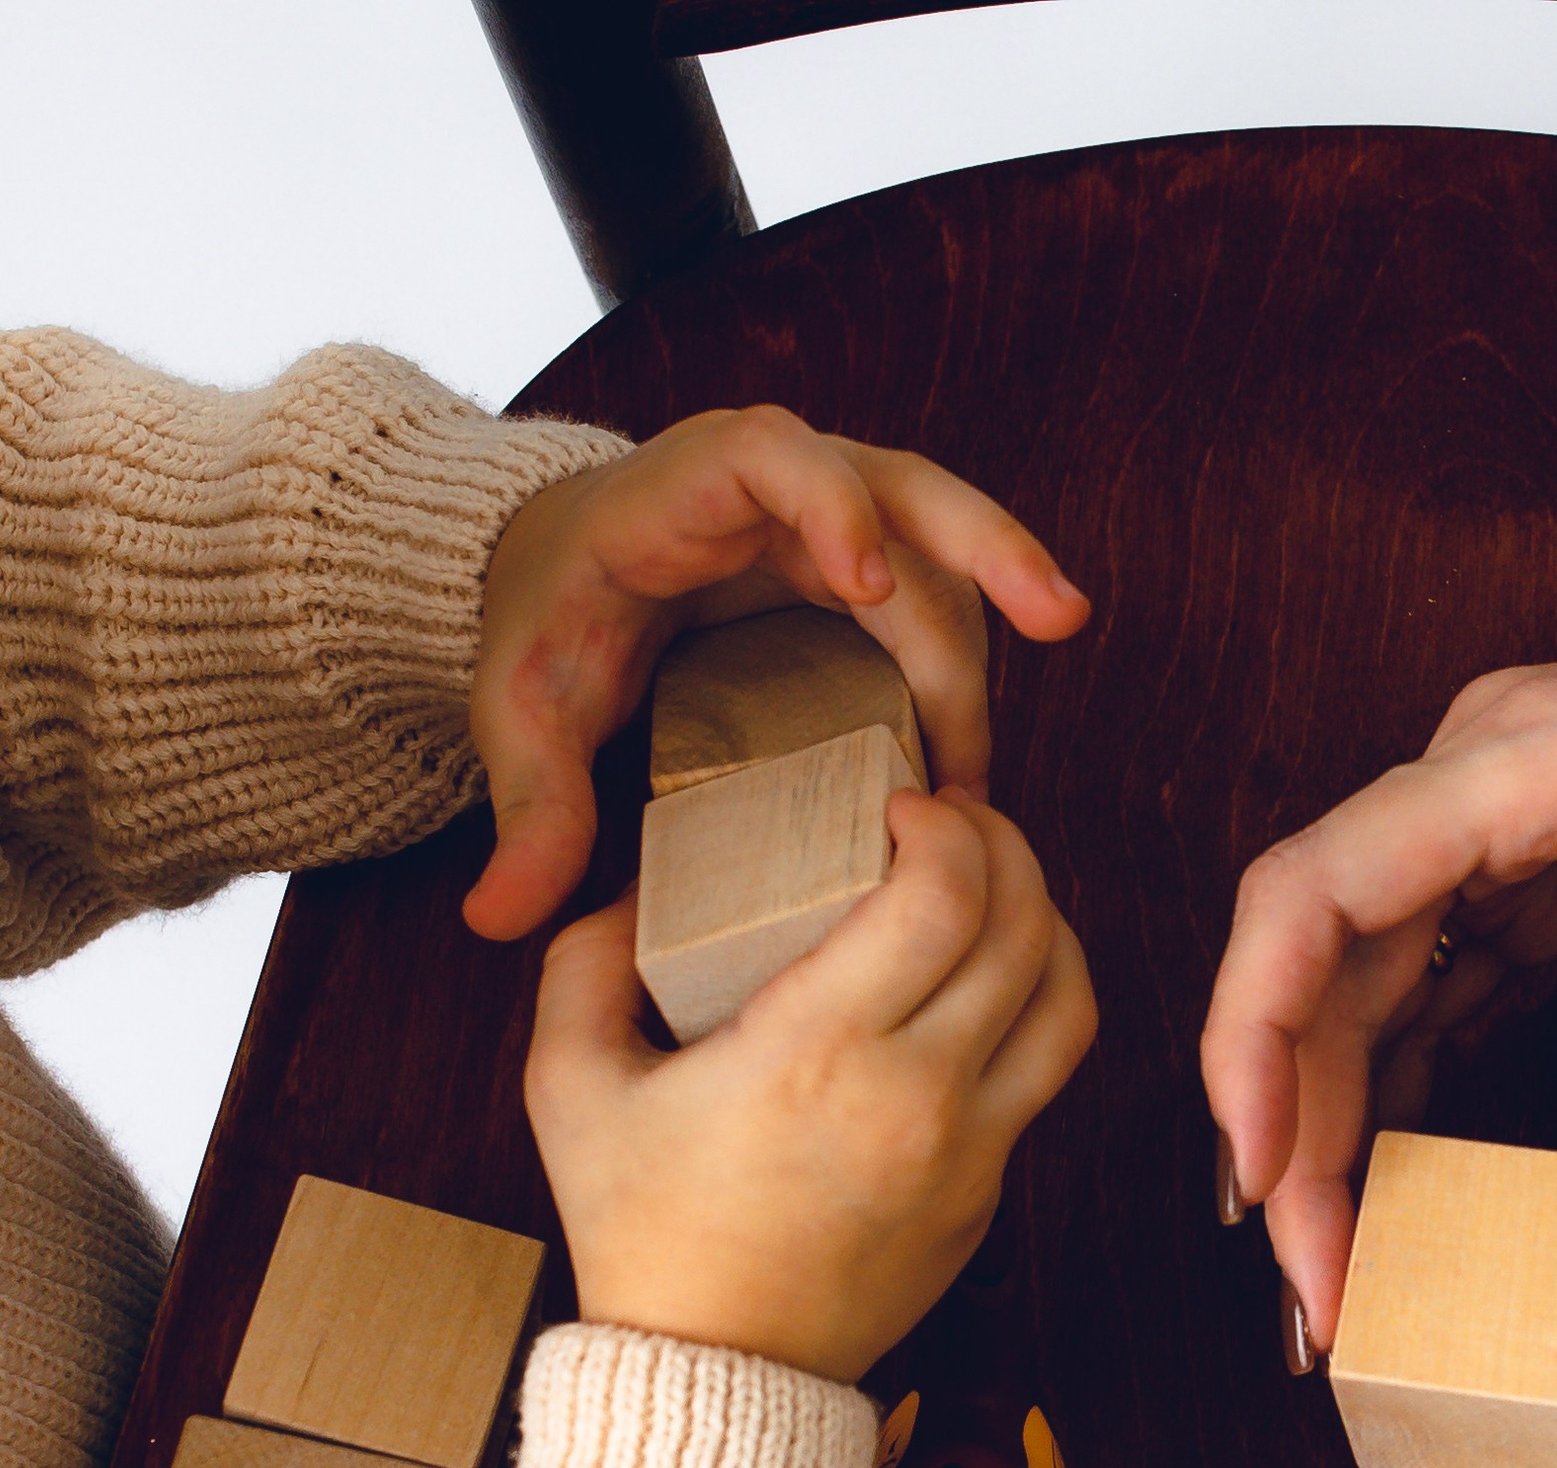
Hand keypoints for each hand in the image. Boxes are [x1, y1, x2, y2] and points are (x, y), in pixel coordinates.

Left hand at [468, 406, 1089, 939]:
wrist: (563, 569)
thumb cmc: (551, 619)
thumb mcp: (521, 709)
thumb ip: (523, 804)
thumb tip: (493, 920)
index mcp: (691, 488)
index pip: (775, 456)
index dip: (832, 503)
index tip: (869, 582)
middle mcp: (785, 489)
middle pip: (909, 489)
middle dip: (992, 548)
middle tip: (1063, 616)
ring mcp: (840, 524)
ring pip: (946, 556)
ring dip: (997, 630)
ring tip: (1005, 748)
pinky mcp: (869, 573)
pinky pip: (939, 607)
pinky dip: (967, 680)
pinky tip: (972, 770)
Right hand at [524, 789, 1095, 1379]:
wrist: (715, 1374)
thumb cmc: (639, 1231)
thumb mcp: (568, 1083)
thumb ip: (587, 958)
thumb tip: (639, 880)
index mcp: (818, 1053)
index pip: (944, 898)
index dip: (945, 826)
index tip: (901, 805)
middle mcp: (916, 1096)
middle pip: (1025, 928)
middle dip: (1004, 845)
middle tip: (957, 822)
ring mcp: (970, 1151)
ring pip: (1069, 1001)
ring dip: (1047, 922)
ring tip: (992, 891)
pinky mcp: (989, 1193)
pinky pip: (1048, 1073)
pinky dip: (1037, 1005)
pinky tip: (987, 982)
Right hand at [1200, 596, 1556, 1349]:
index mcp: (1544, 758)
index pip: (1315, 889)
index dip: (1251, 1040)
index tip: (1260, 1180)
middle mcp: (1488, 763)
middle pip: (1317, 951)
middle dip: (1298, 1125)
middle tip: (1322, 1284)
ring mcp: (1499, 799)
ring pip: (1358, 968)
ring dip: (1341, 1113)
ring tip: (1352, 1256)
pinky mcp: (1527, 844)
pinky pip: (1426, 966)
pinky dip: (1406, 1073)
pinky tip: (1406, 1175)